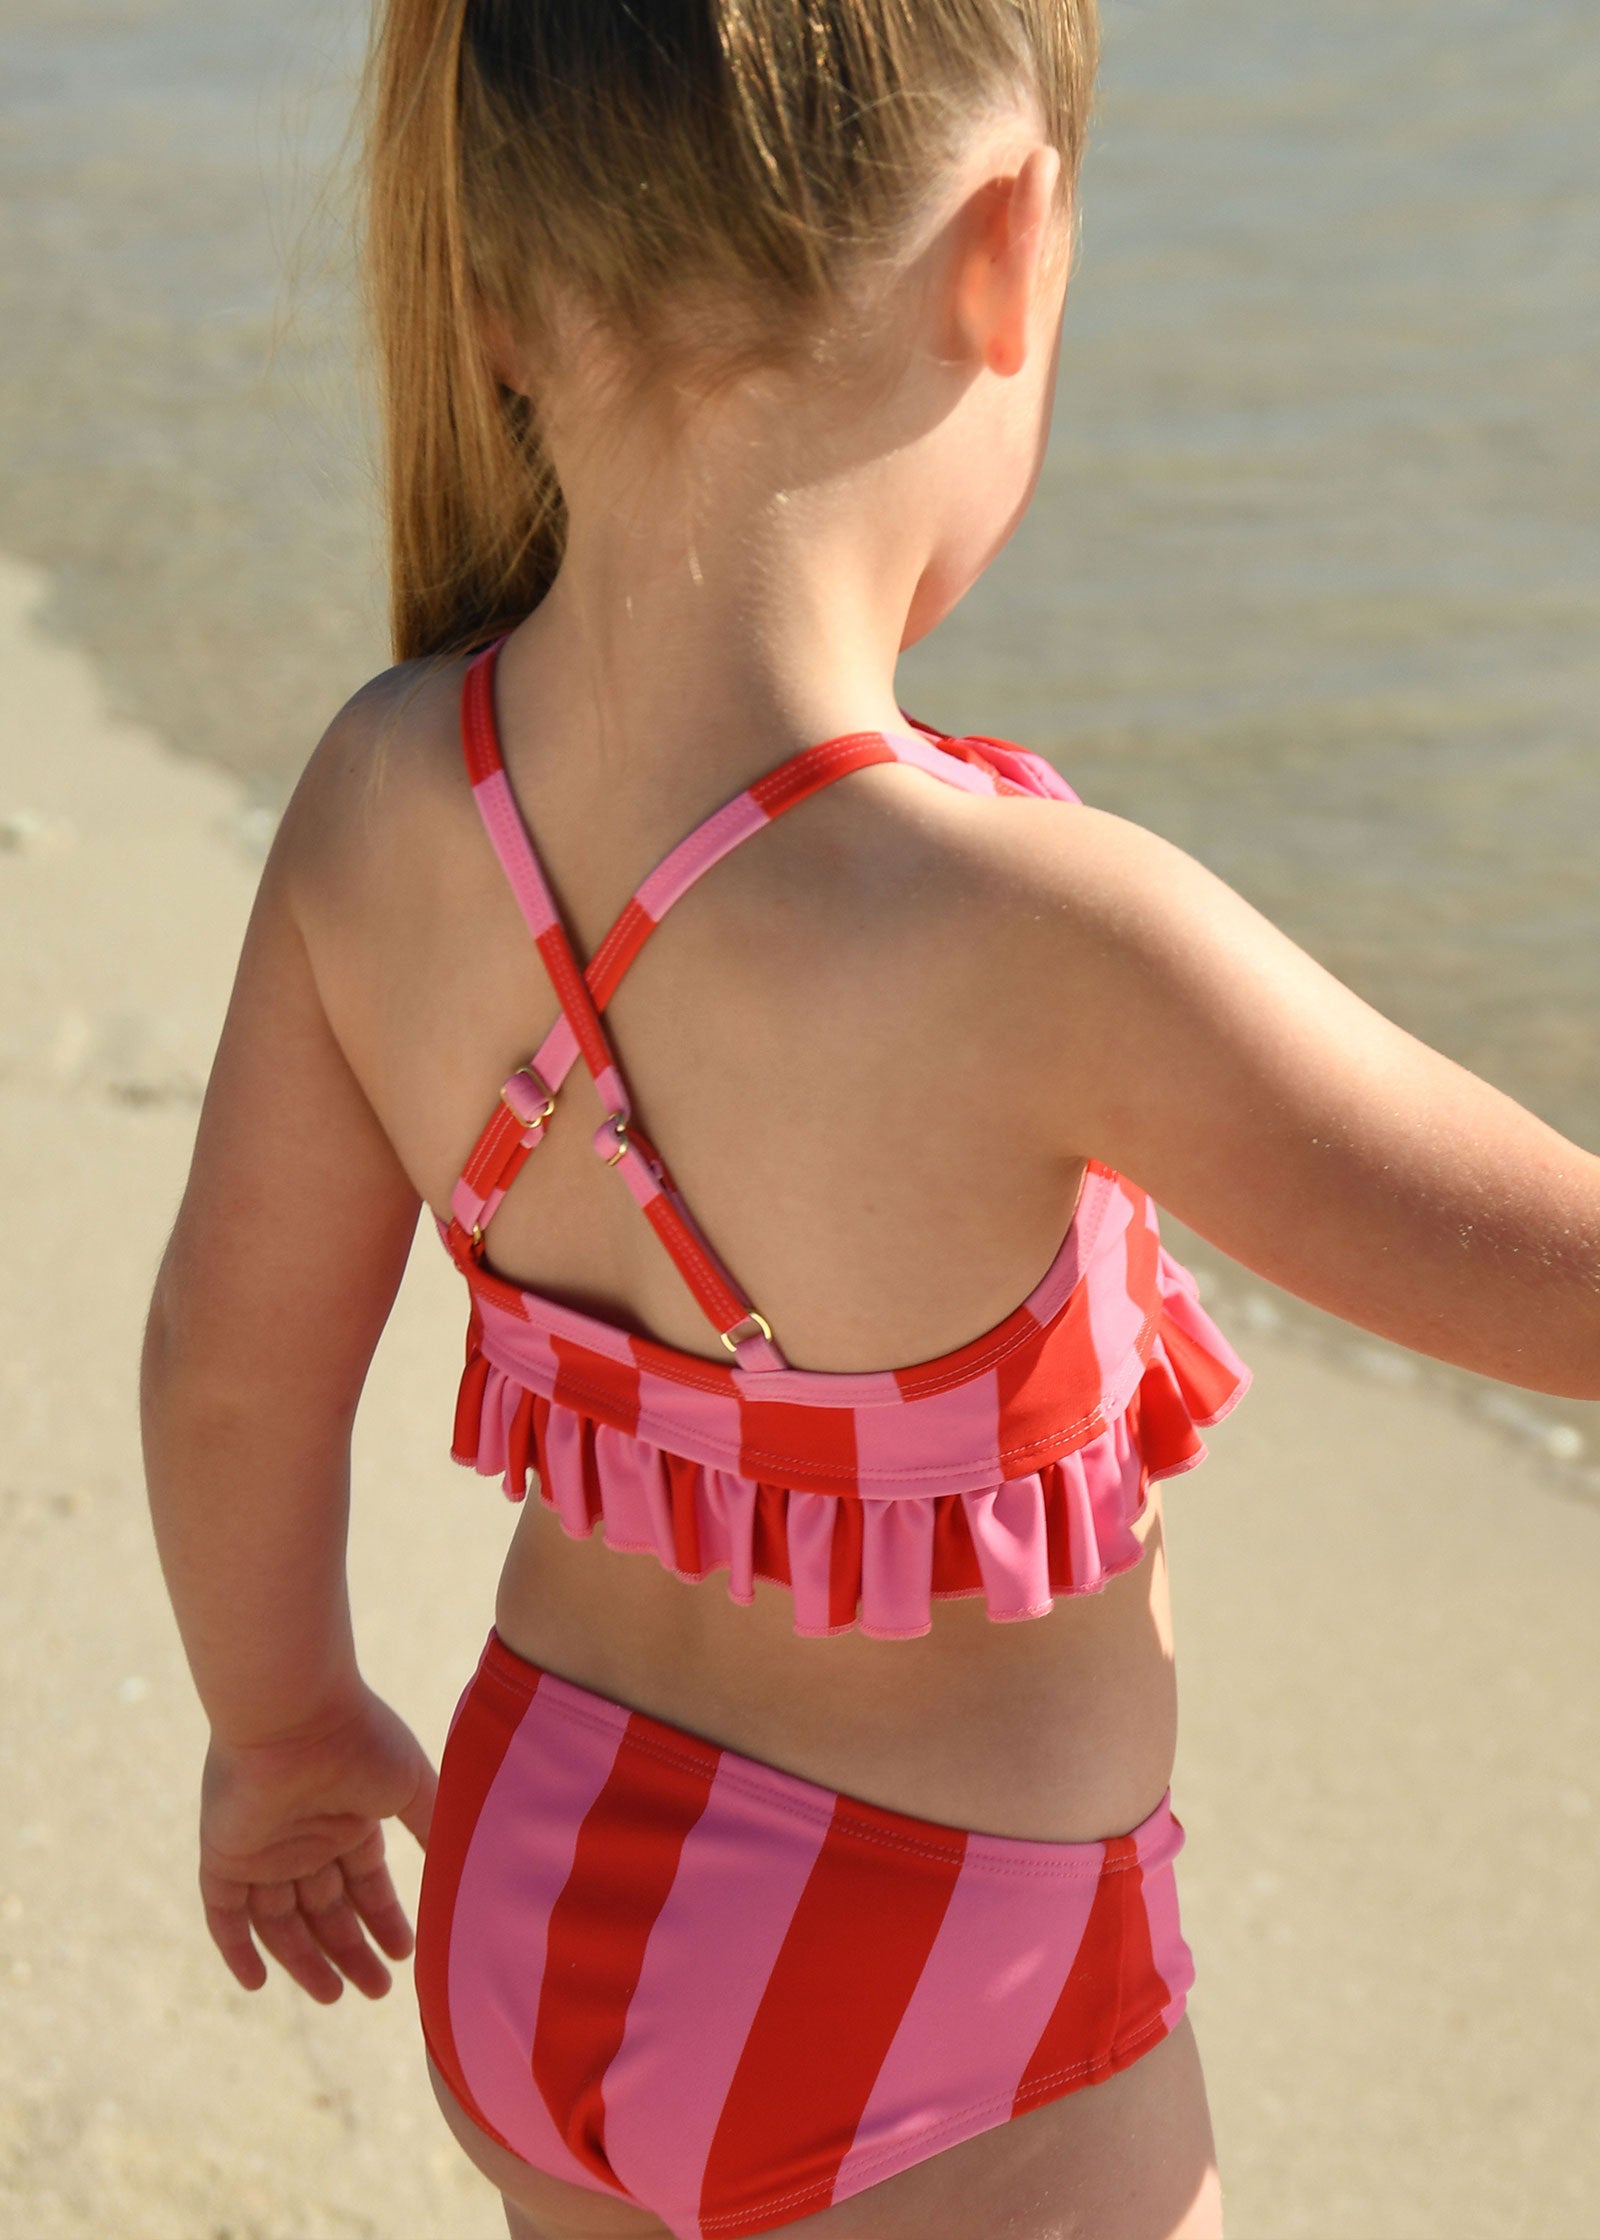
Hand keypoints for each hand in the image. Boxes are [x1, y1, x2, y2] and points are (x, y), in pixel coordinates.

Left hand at [199, 1683, 437, 2003]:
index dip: (383, 1920)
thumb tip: (461, 1863)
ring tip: (336, 1997)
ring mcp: (262, 1850)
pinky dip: (236, 1949)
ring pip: (280, 1921)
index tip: (405, 1955)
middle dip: (351, 1952)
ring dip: (306, 1961)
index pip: (364, 1884)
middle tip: (376, 1992)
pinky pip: (224, 1914)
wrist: (293, 1713)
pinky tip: (258, 1983)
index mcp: (346, 1820)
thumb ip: (430, 1824)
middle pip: (325, 1911)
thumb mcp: (409, 1786)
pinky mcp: (223, 1856)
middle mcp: (304, 1839)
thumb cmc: (358, 1739)